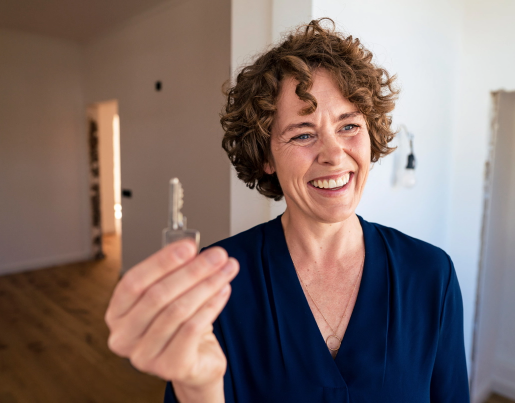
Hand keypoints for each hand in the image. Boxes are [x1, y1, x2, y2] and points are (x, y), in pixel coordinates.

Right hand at [105, 238, 238, 390]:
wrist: (195, 361)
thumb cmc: (179, 326)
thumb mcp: (170, 295)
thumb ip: (174, 273)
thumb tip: (192, 250)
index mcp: (117, 314)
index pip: (134, 281)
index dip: (162, 261)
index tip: (188, 246)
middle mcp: (124, 337)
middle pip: (158, 295)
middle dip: (193, 270)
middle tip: (216, 256)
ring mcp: (144, 356)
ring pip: (178, 310)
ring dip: (207, 285)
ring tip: (225, 271)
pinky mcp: (170, 367)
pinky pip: (192, 328)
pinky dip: (211, 305)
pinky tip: (223, 291)